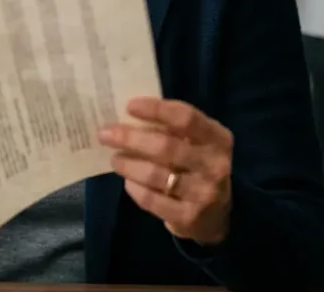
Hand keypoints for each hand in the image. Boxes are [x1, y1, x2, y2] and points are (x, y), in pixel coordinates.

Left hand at [98, 97, 232, 244]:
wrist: (217, 215)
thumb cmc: (199, 167)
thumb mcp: (198, 144)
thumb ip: (174, 130)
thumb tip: (130, 117)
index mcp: (218, 139)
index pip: (186, 118)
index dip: (156, 110)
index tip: (130, 106)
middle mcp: (214, 165)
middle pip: (166, 147)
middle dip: (131, 138)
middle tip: (106, 134)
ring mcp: (202, 194)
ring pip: (155, 175)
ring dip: (128, 165)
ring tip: (115, 159)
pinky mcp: (187, 217)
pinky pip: (151, 199)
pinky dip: (134, 188)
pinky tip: (128, 181)